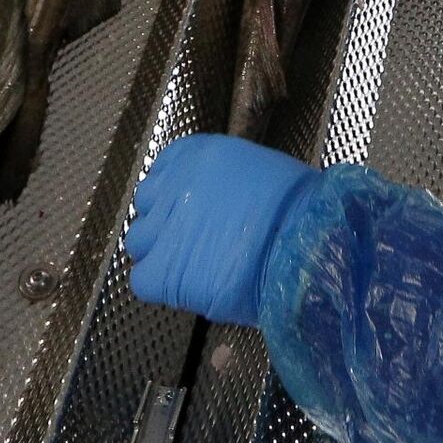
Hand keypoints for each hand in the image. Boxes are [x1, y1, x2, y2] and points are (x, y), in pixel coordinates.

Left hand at [126, 134, 315, 326]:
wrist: (304, 247)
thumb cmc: (297, 208)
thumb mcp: (258, 171)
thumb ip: (226, 181)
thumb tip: (219, 197)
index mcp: (198, 155)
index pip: (164, 170)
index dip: (175, 194)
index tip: (191, 209)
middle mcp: (174, 186)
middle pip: (148, 205)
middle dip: (165, 221)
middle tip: (193, 238)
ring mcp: (164, 229)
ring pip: (138, 241)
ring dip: (159, 252)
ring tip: (192, 265)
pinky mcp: (164, 271)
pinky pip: (142, 279)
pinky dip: (160, 284)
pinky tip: (187, 286)